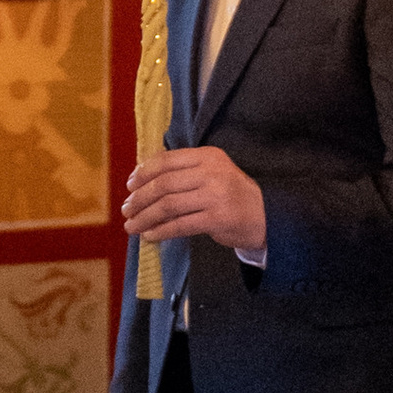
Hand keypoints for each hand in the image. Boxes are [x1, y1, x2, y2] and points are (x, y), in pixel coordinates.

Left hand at [122, 146, 265, 255]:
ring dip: (145, 217)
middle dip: (140, 198)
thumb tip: (142, 181)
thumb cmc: (231, 195)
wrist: (266, 216)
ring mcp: (215, 195)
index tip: (129, 186)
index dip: (143, 173)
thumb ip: (184, 172)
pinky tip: (149, 236)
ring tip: (132, 226)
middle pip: (164, 183)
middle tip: (126, 210)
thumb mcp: (212, 173)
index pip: (167, 161)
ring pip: (169, 205)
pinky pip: (180, 225)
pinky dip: (160, 231)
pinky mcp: (218, 219)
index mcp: (207, 156)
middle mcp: (211, 172)